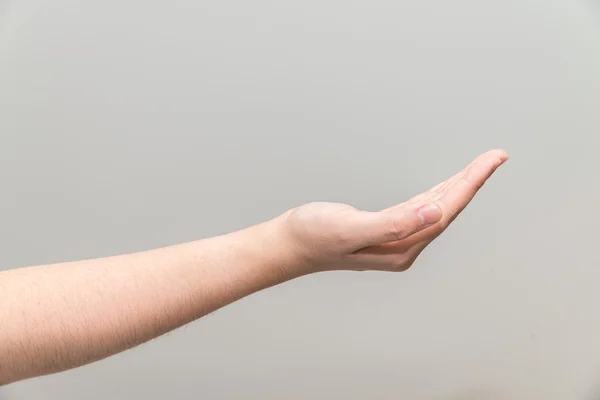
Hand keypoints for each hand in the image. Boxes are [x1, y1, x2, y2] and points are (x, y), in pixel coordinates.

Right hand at [280, 149, 508, 272]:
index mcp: (401, 248)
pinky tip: (447, 184)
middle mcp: (404, 246)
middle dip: (472, 180)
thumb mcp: (351, 229)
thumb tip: (435, 213)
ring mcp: (396, 238)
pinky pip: (421, 207)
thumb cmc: (314, 236)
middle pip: (447, 209)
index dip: (470, 184)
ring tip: (481, 165)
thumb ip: (394, 224)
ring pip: (436, 207)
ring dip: (458, 185)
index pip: (444, 212)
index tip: (492, 160)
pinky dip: (438, 191)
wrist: (289, 243)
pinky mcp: (385, 228)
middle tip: (497, 155)